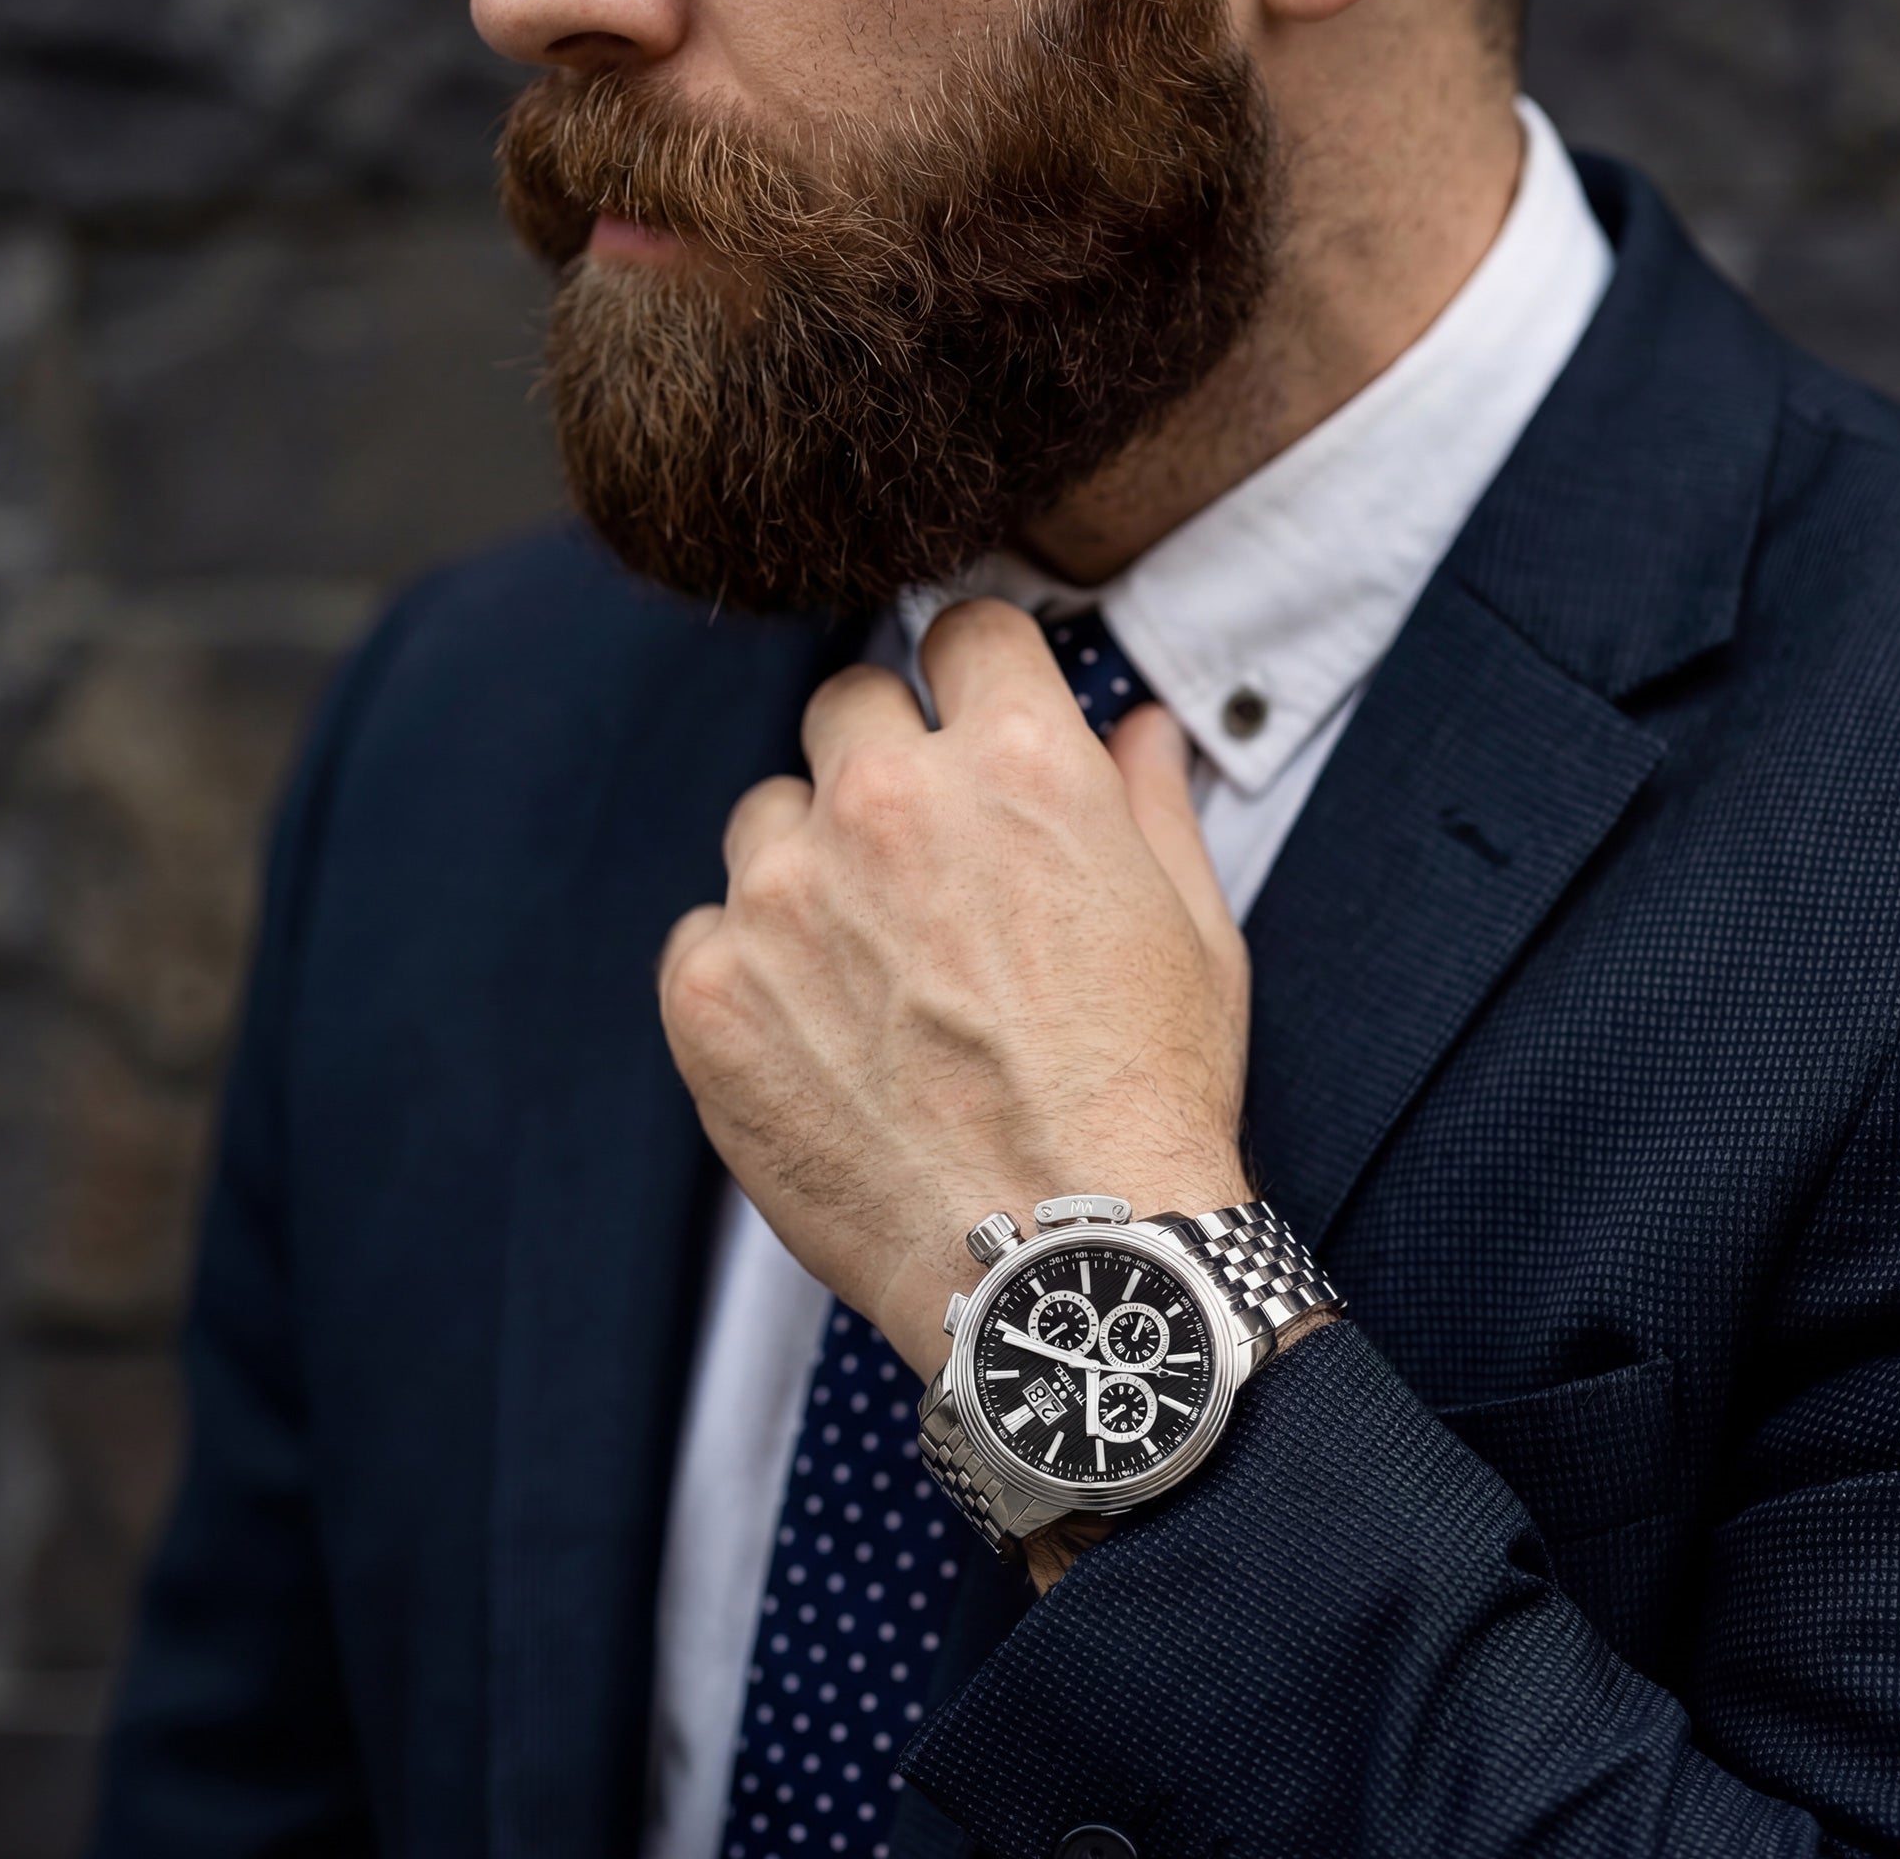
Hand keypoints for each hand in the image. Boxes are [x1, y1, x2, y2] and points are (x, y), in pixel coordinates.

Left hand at [657, 599, 1250, 1382]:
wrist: (1057, 1266)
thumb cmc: (1146, 1099)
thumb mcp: (1194, 929)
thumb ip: (1149, 799)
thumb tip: (1137, 726)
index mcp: (1014, 764)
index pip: (964, 632)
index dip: (978, 676)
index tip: (972, 719)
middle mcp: (883, 804)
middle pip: (846, 705)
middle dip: (885, 759)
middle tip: (922, 859)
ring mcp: (781, 896)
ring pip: (766, 816)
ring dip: (809, 863)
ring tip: (871, 971)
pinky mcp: (710, 992)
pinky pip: (706, 930)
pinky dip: (749, 966)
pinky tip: (818, 1037)